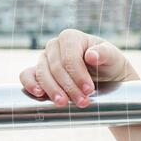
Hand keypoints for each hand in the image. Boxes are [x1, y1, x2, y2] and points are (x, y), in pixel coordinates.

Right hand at [18, 28, 138, 107]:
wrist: (106, 73)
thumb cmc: (109, 62)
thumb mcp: (113, 57)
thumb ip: (105, 54)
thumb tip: (91, 56)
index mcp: (71, 37)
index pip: (69, 58)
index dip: (78, 75)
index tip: (89, 90)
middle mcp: (55, 46)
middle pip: (56, 68)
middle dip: (69, 87)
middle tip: (82, 101)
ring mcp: (45, 58)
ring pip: (42, 74)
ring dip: (53, 91)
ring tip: (64, 104)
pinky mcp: (39, 70)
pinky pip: (27, 75)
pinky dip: (30, 84)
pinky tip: (39, 94)